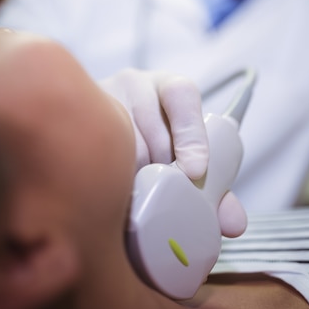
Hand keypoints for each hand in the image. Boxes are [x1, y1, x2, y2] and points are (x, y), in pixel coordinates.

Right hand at [100, 68, 246, 236]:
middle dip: (162, 174)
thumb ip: (214, 187)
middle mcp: (134, 84)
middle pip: (154, 134)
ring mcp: (101, 96)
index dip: (190, 134)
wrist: (98, 124)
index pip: (182, 95)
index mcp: (170, 87)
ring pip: (122, 148)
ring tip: (136, 203)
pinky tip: (110, 196)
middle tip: (163, 202)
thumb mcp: (186, 153)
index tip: (195, 172)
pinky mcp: (75, 117)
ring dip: (132, 182)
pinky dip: (106, 181)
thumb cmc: (157, 142)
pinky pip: (92, 153)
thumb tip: (233, 224)